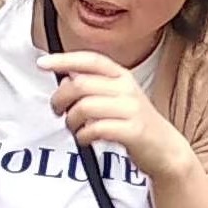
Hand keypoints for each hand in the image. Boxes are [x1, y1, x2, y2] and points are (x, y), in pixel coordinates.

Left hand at [41, 49, 189, 178]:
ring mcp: (131, 110)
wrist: (165, 149)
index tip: (43, 63)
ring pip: (84, 107)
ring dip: (70, 120)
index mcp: (122, 76)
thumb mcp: (118, 97)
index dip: (65, 59)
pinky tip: (85, 138)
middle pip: (81, 85)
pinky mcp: (132, 131)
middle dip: (60, 98)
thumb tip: (65, 78)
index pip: (91, 60)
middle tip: (57, 110)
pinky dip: (83, 136)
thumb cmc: (135, 123)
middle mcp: (127, 89)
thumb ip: (95, 86)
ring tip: (74, 128)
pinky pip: (95, 129)